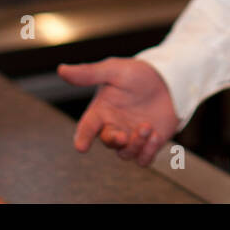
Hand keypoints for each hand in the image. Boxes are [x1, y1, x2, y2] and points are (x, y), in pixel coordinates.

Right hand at [57, 57, 178, 165]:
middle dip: (114, 141)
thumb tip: (61, 69)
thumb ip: (89, 73)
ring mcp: (131, 137)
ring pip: (126, 153)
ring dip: (136, 144)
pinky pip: (144, 159)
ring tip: (147, 127)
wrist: (169, 79)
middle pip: (108, 142)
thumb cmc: (138, 73)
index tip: (81, 146)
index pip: (87, 127)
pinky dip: (148, 153)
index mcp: (101, 111)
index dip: (82, 137)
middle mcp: (114, 126)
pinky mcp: (148, 144)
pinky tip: (156, 135)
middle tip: (124, 136)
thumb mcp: (114, 70)